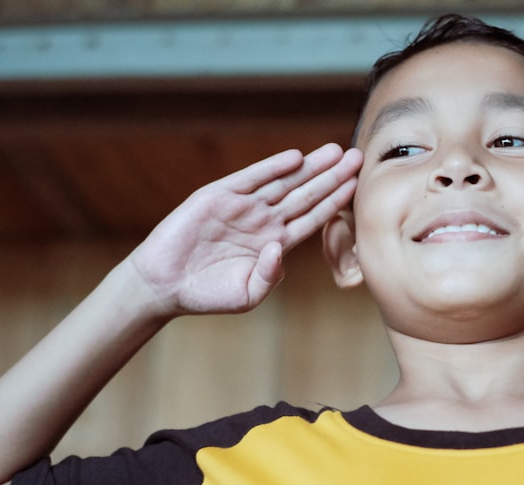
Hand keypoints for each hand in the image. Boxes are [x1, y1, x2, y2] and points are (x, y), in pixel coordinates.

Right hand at [128, 143, 362, 316]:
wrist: (165, 285)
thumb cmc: (209, 294)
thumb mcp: (247, 294)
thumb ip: (269, 276)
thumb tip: (280, 250)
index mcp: (276, 243)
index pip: (314, 218)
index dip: (336, 202)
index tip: (358, 187)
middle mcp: (264, 220)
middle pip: (306, 194)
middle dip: (332, 176)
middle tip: (358, 158)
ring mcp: (242, 206)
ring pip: (284, 182)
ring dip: (310, 166)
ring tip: (335, 151)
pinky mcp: (218, 196)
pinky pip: (250, 178)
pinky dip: (272, 167)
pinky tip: (295, 158)